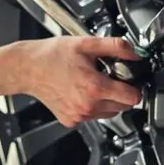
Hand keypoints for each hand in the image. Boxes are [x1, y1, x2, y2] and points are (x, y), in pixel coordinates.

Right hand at [16, 36, 145, 127]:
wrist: (27, 68)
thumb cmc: (52, 55)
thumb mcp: (86, 43)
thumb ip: (115, 47)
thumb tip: (135, 53)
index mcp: (94, 87)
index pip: (132, 98)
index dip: (135, 87)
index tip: (130, 79)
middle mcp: (88, 106)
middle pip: (123, 107)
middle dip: (122, 93)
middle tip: (109, 77)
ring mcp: (79, 116)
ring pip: (109, 113)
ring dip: (108, 101)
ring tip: (94, 83)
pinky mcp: (71, 121)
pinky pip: (92, 117)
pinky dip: (92, 107)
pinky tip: (81, 91)